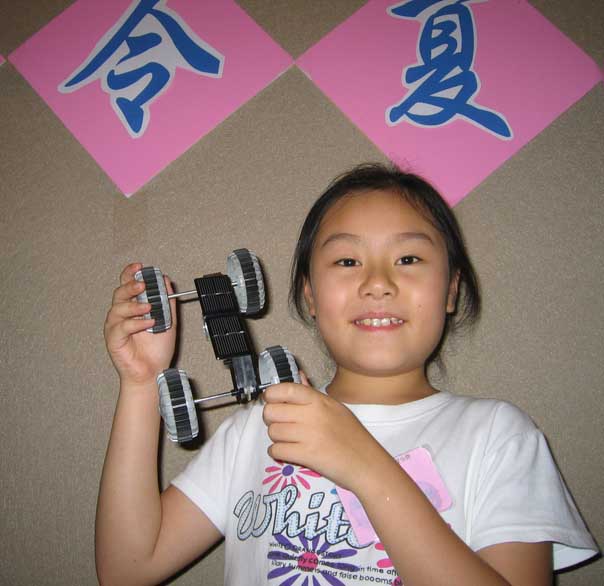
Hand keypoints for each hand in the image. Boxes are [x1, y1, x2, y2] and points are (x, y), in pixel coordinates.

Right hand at [104, 263, 176, 386]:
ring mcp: (116, 327)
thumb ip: (167, 301)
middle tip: (143, 285)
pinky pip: (121, 327)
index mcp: (133, 307)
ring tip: (149, 308)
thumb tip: (166, 281)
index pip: (127, 284)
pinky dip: (136, 323)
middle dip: (130, 286)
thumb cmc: (157, 349)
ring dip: (134, 305)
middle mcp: (121, 315)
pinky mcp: (114, 340)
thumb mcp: (169, 321)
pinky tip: (148, 324)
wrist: (154, 371)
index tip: (139, 267)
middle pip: (119, 293)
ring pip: (118, 308)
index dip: (130, 273)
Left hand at [262, 375, 389, 490]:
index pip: (285, 389)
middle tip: (281, 424)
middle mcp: (313, 414)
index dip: (271, 395)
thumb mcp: (335, 408)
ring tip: (289, 440)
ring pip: (272, 432)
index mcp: (319, 400)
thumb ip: (312, 393)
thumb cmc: (351, 435)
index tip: (272, 401)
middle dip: (272, 419)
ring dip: (276, 438)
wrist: (367, 463)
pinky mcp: (306, 455)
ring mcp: (309, 435)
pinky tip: (289, 452)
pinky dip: (278, 453)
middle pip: (271, 411)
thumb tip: (298, 374)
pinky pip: (276, 451)